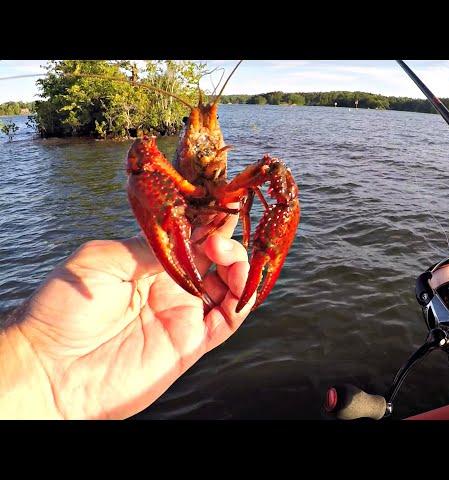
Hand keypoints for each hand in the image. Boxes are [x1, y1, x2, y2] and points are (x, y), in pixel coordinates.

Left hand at [0, 208, 254, 418]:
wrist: (50, 368)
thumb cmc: (64, 307)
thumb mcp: (103, 260)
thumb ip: (149, 247)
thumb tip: (188, 233)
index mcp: (150, 263)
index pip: (189, 237)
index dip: (206, 220)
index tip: (219, 200)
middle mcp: (171, 286)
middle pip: (215, 258)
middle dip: (226, 238)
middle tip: (221, 228)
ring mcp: (183, 314)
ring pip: (229, 286)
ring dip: (239, 265)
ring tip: (226, 253)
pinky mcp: (191, 343)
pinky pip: (228, 321)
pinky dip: (243, 300)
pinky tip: (241, 282)